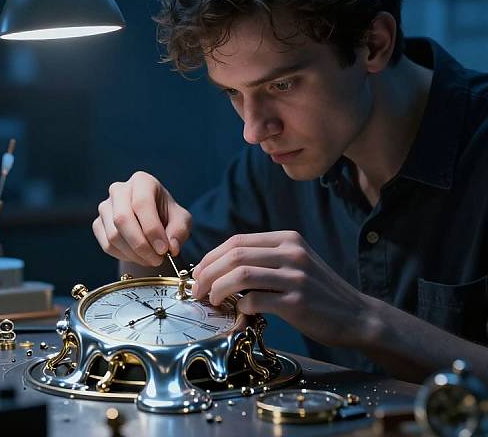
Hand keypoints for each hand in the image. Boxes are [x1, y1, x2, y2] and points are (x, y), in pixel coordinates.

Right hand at [92, 171, 191, 265]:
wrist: (153, 223)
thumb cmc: (168, 217)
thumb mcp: (182, 220)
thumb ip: (179, 231)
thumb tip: (171, 247)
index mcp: (142, 181)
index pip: (141, 203)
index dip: (152, 229)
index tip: (163, 249)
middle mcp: (119, 190)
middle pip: (122, 218)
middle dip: (141, 244)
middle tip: (157, 259)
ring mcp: (105, 206)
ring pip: (114, 235)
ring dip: (134, 254)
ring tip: (151, 259)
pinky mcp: (98, 224)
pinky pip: (107, 245)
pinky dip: (124, 256)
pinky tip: (139, 256)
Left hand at [191, 231, 371, 347]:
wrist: (356, 315)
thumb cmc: (318, 291)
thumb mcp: (295, 263)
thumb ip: (264, 259)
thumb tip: (221, 267)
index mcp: (287, 239)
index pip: (237, 241)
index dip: (212, 256)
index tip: (199, 272)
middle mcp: (291, 252)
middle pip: (234, 255)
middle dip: (208, 273)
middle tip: (197, 289)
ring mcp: (296, 276)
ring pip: (240, 275)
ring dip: (217, 289)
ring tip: (211, 300)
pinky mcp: (297, 302)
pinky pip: (255, 300)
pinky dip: (240, 306)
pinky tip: (239, 311)